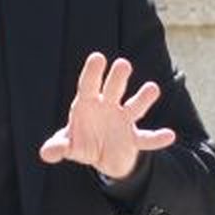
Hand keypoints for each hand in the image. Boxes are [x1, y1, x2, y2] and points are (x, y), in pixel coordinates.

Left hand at [39, 52, 175, 179]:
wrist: (101, 158)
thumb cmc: (81, 142)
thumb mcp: (67, 144)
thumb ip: (57, 146)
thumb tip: (46, 153)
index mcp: (87, 104)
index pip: (88, 85)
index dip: (92, 72)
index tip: (97, 57)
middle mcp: (107, 107)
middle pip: (113, 90)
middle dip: (117, 78)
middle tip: (123, 64)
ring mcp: (122, 121)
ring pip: (134, 107)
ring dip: (143, 99)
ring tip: (152, 88)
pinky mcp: (134, 139)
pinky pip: (146, 139)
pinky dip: (157, 138)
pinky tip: (168, 136)